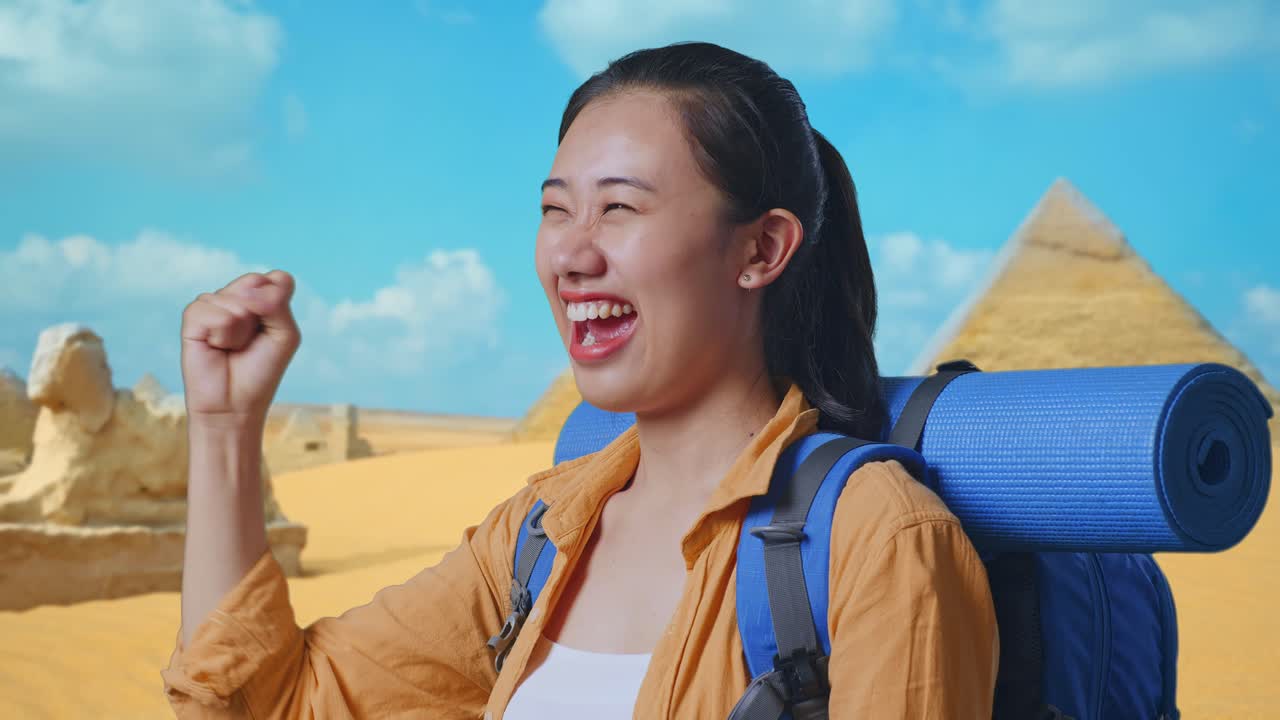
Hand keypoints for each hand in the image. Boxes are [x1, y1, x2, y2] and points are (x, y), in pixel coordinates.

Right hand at [180, 270, 301, 430]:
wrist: (235, 403)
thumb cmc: (262, 370)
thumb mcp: (285, 335)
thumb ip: (276, 303)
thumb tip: (248, 288)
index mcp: (263, 298)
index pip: (278, 279)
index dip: (278, 304)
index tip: (273, 331)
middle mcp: (237, 297)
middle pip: (255, 281)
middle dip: (260, 314)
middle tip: (251, 341)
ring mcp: (214, 304)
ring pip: (234, 299)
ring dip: (240, 329)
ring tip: (233, 347)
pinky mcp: (193, 317)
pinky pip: (212, 311)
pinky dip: (221, 333)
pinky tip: (216, 346)